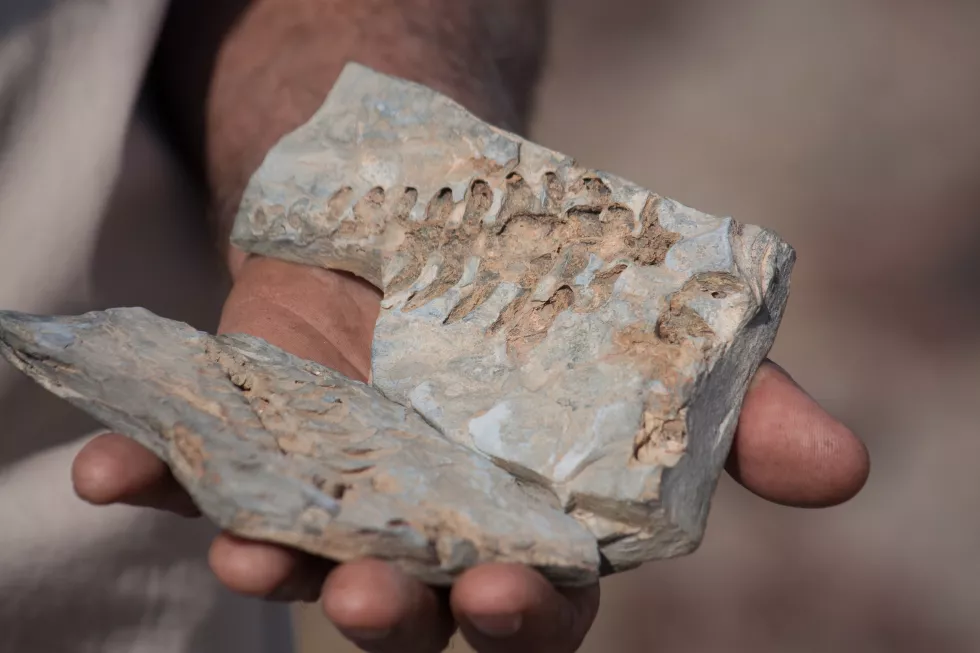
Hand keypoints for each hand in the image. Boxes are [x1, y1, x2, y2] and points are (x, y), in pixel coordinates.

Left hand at [72, 257, 869, 652]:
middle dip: (390, 611)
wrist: (453, 212)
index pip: (538, 604)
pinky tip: (109, 468)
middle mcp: (429, 524)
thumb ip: (740, 415)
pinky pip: (200, 468)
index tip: (516, 593)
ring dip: (267, 557)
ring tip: (244, 545)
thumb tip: (850, 468)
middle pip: (410, 603)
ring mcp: (339, 483)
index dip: (528, 613)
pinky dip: (154, 474)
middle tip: (372, 595)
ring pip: (299, 550)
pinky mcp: (262, 431)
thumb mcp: (657, 340)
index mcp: (529, 523)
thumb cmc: (563, 291)